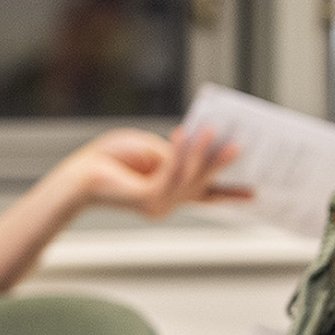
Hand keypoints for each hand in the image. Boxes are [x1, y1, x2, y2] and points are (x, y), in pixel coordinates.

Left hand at [55, 127, 247, 218]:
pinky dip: (179, 153)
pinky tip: (182, 134)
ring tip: (212, 130)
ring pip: (189, 178)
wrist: (79, 174)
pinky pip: (170, 174)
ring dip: (201, 153)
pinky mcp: (147, 198)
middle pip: (203, 184)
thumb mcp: (153, 149)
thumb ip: (176, 153)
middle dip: (220, 164)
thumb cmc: (111, 158)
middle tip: (239, 146)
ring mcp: (159, 204)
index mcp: (171, 192)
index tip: (255, 194)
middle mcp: (168, 203)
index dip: (231, 194)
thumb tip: (197, 147)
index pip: (207, 195)